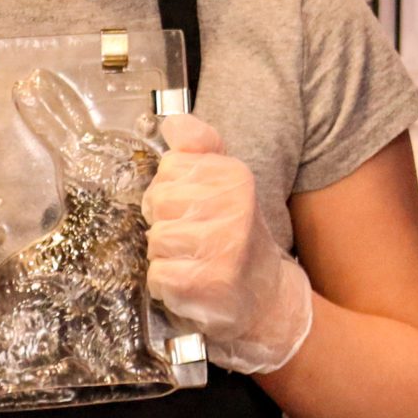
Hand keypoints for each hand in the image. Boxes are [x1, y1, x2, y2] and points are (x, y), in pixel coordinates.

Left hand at [143, 113, 313, 375]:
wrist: (262, 294)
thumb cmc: (235, 232)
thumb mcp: (226, 182)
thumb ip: (199, 147)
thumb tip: (170, 123)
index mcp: (236, 176)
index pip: (168, 166)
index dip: (170, 188)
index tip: (191, 204)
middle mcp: (235, 207)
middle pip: (156, 201)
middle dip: (164, 221)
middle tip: (190, 235)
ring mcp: (224, 246)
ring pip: (154, 239)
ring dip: (164, 255)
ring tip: (191, 259)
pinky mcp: (209, 283)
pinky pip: (157, 274)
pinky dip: (165, 283)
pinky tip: (189, 282)